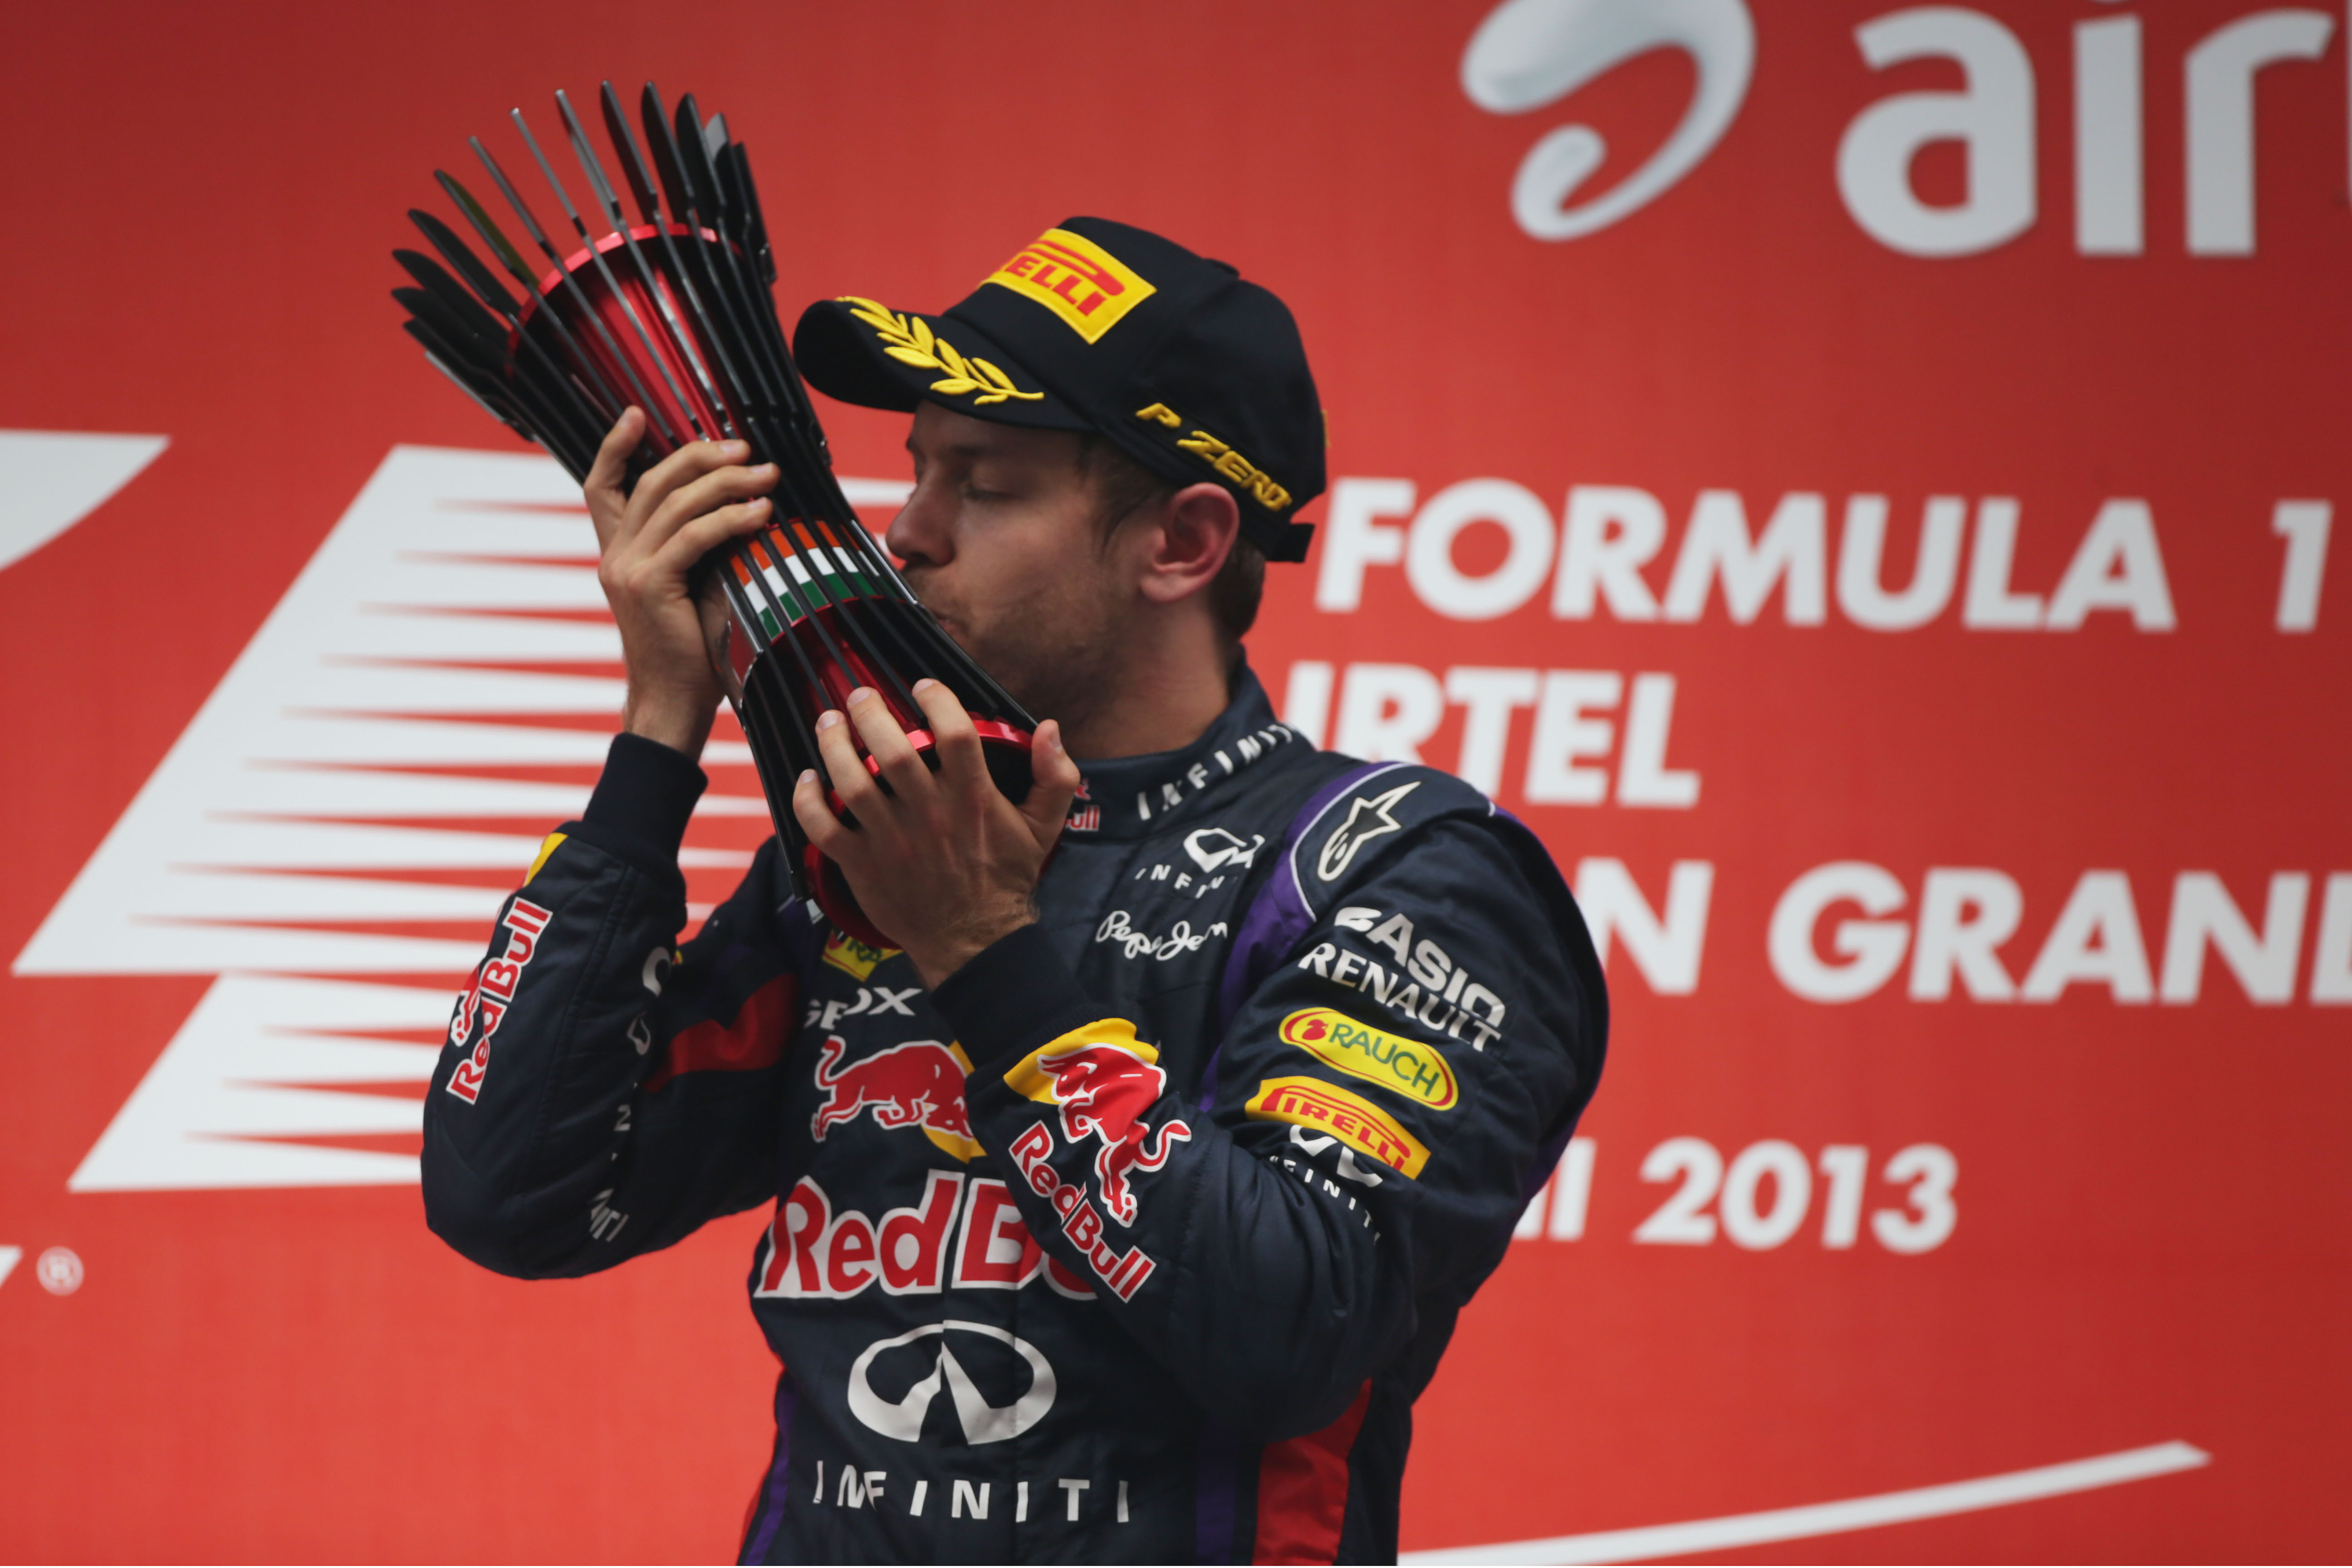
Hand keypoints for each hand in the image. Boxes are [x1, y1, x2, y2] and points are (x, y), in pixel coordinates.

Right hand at [584, 408, 777, 758]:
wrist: (672, 704)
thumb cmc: (692, 652)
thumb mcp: (693, 588)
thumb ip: (700, 549)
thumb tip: (745, 506)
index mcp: (618, 553)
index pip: (602, 486)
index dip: (615, 445)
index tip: (636, 413)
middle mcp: (615, 555)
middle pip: (651, 481)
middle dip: (699, 457)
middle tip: (745, 449)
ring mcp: (627, 569)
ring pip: (673, 502)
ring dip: (726, 482)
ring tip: (767, 475)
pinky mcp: (649, 586)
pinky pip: (694, 536)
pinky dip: (731, 518)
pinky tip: (761, 513)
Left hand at [791, 681, 1082, 987]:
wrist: (975, 942)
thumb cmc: (1005, 880)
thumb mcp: (1043, 828)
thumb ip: (1054, 777)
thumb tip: (1050, 728)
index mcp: (972, 799)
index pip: (954, 732)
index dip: (936, 699)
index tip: (923, 685)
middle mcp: (929, 814)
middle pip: (891, 747)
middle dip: (870, 712)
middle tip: (861, 695)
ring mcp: (891, 840)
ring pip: (851, 781)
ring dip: (833, 745)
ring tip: (828, 723)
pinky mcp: (862, 865)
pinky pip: (823, 827)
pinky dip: (807, 801)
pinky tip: (807, 779)